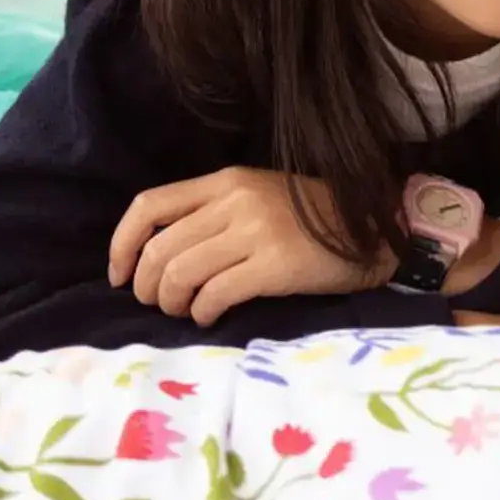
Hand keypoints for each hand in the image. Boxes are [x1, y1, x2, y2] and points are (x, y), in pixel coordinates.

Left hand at [110, 169, 390, 327]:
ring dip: (172, 302)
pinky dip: (202, 313)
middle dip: (147, 285)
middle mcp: (238, 201)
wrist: (380, 231)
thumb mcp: (261, 198)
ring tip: (186, 311)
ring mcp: (258, 231)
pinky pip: (215, 294)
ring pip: (180, 273)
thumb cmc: (317, 221)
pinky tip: (211, 318)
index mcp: (229, 180)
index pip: (149, 206)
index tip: (118, 275)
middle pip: (160, 248)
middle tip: (159, 304)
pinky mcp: (277, 264)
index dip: (121, 244)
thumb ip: (214, 213)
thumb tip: (158, 256)